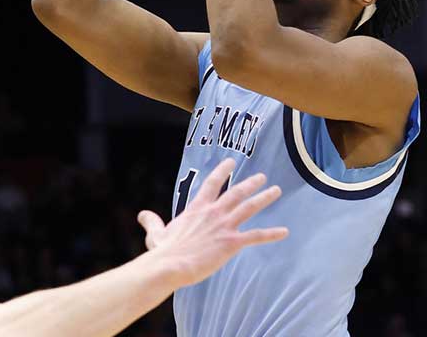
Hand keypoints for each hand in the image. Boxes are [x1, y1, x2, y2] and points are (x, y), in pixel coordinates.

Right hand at [136, 159, 287, 286]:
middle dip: (250, 183)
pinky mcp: (231, 242)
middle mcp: (213, 212)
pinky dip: (271, 234)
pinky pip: (256, 236)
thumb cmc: (162, 252)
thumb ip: (151, 222)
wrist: (170, 264)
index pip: (211, 183)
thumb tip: (142, 214)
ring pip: (249, 207)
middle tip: (262, 177)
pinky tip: (284, 232)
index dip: (222, 171)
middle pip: (236, 192)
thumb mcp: (155, 233)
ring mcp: (224, 226)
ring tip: (276, 191)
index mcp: (196, 208)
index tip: (231, 161)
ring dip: (264, 198)